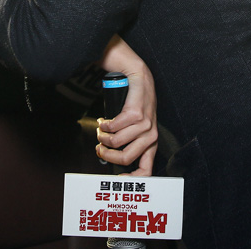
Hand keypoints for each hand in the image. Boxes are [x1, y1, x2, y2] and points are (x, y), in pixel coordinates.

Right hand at [96, 37, 157, 175]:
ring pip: (118, 142)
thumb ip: (125, 140)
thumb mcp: (133, 124)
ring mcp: (146, 123)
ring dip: (103, 137)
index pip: (147, 170)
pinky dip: (106, 124)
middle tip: (99, 147)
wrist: (137, 71)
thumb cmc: (133, 98)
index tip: (116, 179)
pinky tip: (105, 119)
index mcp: (151, 141)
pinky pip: (115, 127)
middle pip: (126, 158)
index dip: (132, 179)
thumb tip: (108, 156)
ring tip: (101, 129)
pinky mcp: (138, 112)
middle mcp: (151, 134)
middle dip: (107, 155)